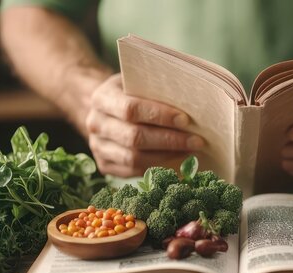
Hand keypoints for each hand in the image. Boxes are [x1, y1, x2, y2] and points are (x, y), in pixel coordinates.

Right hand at [86, 74, 204, 176]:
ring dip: (167, 157)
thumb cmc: (131, 92)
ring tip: (190, 152)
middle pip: (134, 138)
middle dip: (169, 140)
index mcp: (102, 98)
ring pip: (134, 158)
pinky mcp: (104, 165)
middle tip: (196, 141)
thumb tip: (192, 102)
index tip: (186, 120)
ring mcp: (98, 147)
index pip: (131, 109)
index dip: (160, 116)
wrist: (106, 109)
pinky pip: (134, 171)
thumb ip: (157, 90)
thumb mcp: (139, 82)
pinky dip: (158, 168)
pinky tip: (177, 161)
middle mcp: (95, 124)